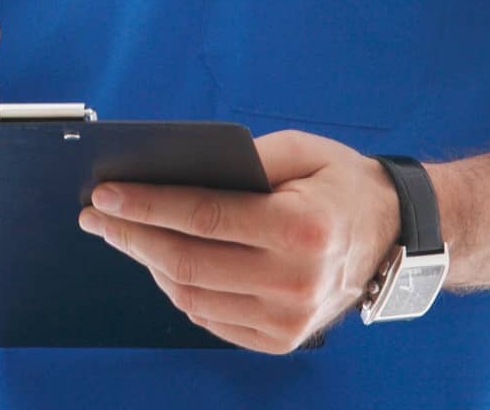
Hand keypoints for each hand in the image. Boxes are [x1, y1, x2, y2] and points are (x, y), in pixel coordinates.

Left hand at [77, 129, 400, 352]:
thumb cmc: (340, 183)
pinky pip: (211, 319)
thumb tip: (179, 171)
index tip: (105, 194)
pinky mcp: (282, 339)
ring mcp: (288, 319)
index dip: (147, 205)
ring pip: (192, 297)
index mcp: (299, 228)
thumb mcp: (302, 150)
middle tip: (96, 215)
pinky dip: (180, 291)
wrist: (394, 236)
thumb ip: (246, 157)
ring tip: (124, 235)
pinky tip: (161, 264)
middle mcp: (294, 280)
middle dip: (132, 236)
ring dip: (149, 265)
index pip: (204, 217)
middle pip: (188, 262)